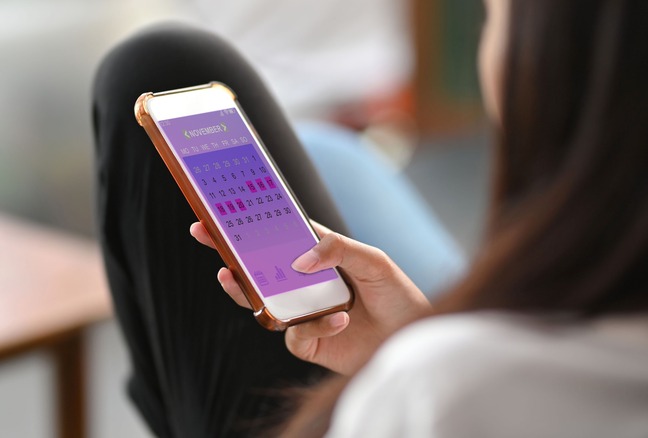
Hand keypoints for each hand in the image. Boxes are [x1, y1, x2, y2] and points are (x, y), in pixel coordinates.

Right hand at [190, 221, 431, 374]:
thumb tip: (297, 259)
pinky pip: (295, 335)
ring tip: (231, 275)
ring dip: (246, 290)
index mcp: (319, 257)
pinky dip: (315, 325)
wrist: (415, 339)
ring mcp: (305, 313)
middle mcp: (306, 284)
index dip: (253, 223)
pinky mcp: (311, 343)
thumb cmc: (397, 294)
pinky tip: (341, 319)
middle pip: (260, 268)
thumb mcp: (373, 261)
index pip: (280, 236)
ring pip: (263, 303)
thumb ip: (338, 250)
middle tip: (203, 232)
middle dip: (229, 251)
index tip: (224, 207)